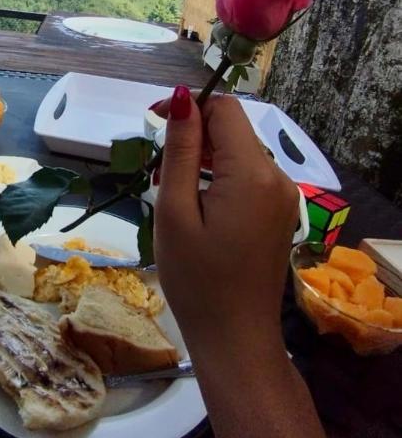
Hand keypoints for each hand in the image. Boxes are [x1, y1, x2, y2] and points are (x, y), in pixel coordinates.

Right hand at [151, 88, 298, 355]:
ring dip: (204, 157)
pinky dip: (220, 177)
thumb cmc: (196, 279)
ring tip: (171, 191)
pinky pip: (248, 176)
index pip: (225, 109)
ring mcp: (283, 197)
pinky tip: (196, 205)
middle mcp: (276, 177)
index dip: (189, 106)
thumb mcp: (176, 211)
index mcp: (252, 172)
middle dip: (194, 135)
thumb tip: (181, 97)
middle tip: (156, 169)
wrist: (235, 339)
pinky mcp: (280, 213)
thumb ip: (181, 150)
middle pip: (233, 129)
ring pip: (239, 152)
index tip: (154, 122)